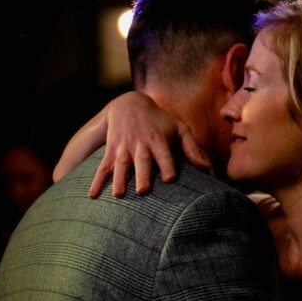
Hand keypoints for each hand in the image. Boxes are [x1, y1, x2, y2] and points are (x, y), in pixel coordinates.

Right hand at [90, 92, 212, 197]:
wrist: (129, 105)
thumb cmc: (160, 122)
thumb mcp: (179, 129)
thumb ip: (193, 148)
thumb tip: (209, 169)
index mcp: (159, 141)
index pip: (164, 155)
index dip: (167, 166)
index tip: (170, 179)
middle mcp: (141, 145)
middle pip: (142, 161)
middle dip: (142, 175)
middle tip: (143, 191)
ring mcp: (124, 148)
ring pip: (121, 165)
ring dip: (119, 180)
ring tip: (118, 195)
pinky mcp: (111, 151)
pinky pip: (103, 168)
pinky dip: (96, 181)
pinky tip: (92, 195)